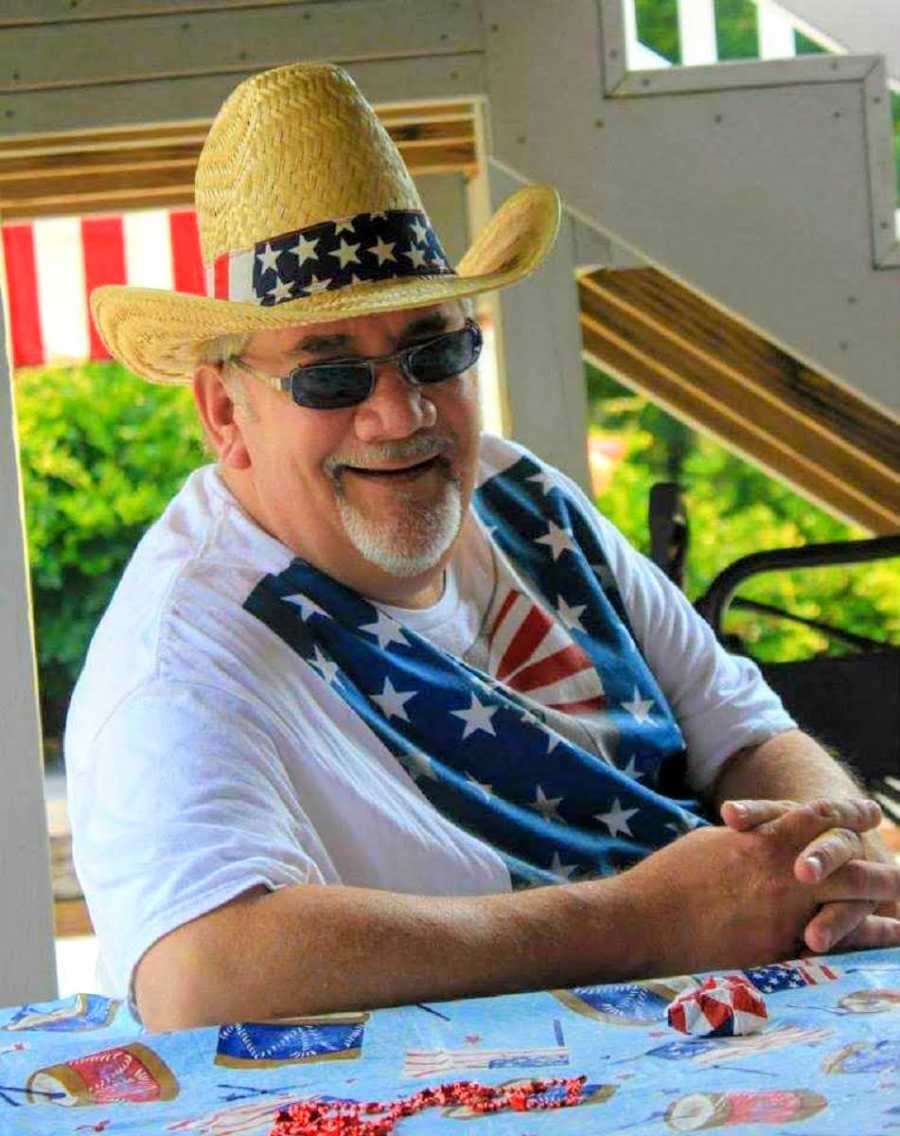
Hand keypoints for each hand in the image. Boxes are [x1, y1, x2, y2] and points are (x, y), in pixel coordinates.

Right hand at [621, 802, 899, 974]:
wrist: (646, 919)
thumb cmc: (670, 877)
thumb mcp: (711, 845)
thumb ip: (746, 844)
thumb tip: (762, 843)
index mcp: (762, 842)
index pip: (817, 818)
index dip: (847, 813)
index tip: (869, 813)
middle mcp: (780, 874)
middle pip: (846, 866)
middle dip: (878, 867)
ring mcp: (781, 913)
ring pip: (848, 905)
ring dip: (880, 907)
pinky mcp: (775, 949)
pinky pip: (831, 945)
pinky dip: (860, 942)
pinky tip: (879, 942)